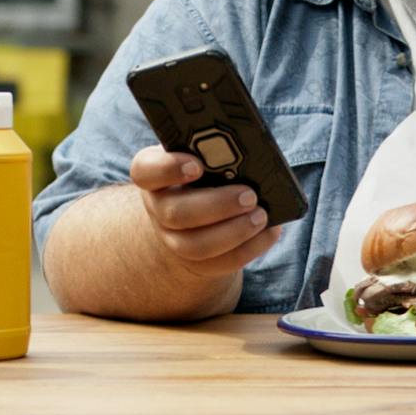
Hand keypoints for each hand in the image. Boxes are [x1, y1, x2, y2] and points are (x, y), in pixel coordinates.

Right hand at [129, 146, 281, 280]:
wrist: (201, 206)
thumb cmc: (208, 168)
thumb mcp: (205, 154)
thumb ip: (217, 151)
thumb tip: (249, 153)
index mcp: (155, 174)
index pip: (145, 171)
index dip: (168, 169)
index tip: (197, 165)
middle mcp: (158, 208)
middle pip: (176, 213)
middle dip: (217, 205)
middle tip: (249, 195)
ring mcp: (173, 239)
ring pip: (195, 246)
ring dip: (233, 232)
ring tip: (262, 216)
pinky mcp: (196, 262)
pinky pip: (220, 263)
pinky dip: (250, 248)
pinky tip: (270, 231)